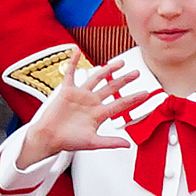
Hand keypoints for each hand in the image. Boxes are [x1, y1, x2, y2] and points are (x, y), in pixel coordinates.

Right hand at [15, 53, 140, 166]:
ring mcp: (80, 95)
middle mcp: (92, 102)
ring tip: (119, 62)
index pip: (120, 104)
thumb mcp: (92, 143)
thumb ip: (110, 142)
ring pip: (96, 78)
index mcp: (99, 114)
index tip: (146, 94)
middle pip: (112, 88)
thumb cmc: (69, 141)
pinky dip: (73, 61)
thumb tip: (128, 145)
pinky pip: (70, 73)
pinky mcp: (67, 91)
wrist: (49, 138)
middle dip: (124, 80)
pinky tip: (76, 50)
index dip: (133, 99)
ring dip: (107, 69)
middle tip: (137, 73)